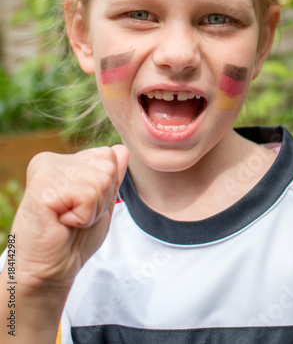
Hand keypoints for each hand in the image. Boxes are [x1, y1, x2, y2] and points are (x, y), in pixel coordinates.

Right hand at [11, 144, 128, 290]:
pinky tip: (62, 223)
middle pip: (107, 166)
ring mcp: (45, 170)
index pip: (108, 156)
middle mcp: (51, 159)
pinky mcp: (42, 186)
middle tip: (75, 216)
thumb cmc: (73, 240)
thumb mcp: (100, 204)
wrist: (49, 271)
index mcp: (63, 160)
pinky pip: (86, 195)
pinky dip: (82, 217)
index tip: (82, 207)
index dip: (106, 189)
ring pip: (100, 180)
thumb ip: (111, 177)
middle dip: (101, 199)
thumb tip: (122, 149)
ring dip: (91, 210)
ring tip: (68, 220)